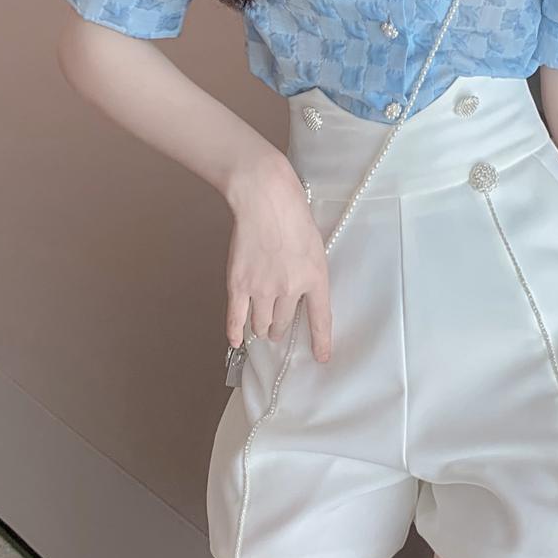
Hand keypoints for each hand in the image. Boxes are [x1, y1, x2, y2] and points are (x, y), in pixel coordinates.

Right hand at [222, 151, 332, 362]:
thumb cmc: (292, 215)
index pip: (320, 319)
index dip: (321, 342)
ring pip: (261, 323)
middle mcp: (290, 289)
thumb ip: (310, 273)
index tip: (321, 358)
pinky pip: (236, 318)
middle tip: (278, 328)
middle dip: (280, 329)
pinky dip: (235, 332)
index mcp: (315, 278)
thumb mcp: (315, 246)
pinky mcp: (238, 284)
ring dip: (261, 327)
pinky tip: (237, 341)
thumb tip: (302, 293)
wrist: (265, 200)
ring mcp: (262, 288)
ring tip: (262, 326)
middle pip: (284, 324)